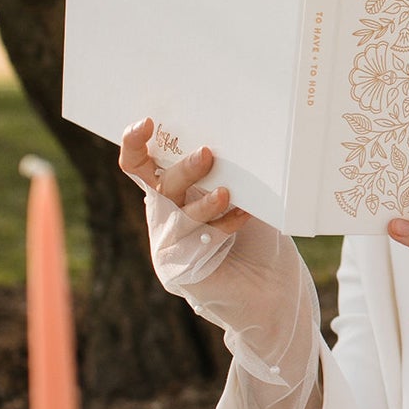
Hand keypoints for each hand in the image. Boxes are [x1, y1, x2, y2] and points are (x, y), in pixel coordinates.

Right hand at [120, 116, 298, 332]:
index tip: (146, 123)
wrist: (273, 286)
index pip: (138, 163)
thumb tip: (229, 142)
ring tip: (227, 193)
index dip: (134, 142)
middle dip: (185, 169)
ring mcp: (169, 242)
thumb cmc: (259, 235)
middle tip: (208, 154)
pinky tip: (242, 218)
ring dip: (202, 202)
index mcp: (172, 189)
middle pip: (161, 185)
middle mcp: (165, 214)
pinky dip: (219, 227)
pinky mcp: (178, 268)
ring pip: (177, 215)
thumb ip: (227, 172)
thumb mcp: (243, 194)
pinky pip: (193, 243)